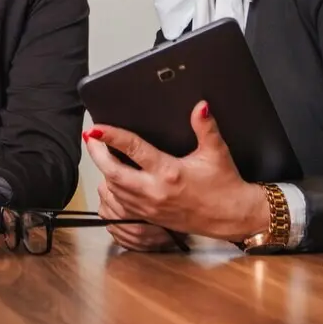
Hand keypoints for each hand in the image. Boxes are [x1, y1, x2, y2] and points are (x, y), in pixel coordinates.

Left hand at [84, 101, 268, 240]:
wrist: (232, 217)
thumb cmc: (225, 185)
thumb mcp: (216, 152)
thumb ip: (205, 127)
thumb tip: (200, 106)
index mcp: (169, 172)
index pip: (133, 149)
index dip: (112, 136)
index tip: (96, 127)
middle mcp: (154, 191)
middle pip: (113, 172)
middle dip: (96, 154)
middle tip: (89, 138)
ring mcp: (150, 206)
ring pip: (114, 189)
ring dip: (102, 171)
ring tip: (97, 153)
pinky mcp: (150, 217)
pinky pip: (121, 205)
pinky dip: (111, 190)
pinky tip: (110, 178)